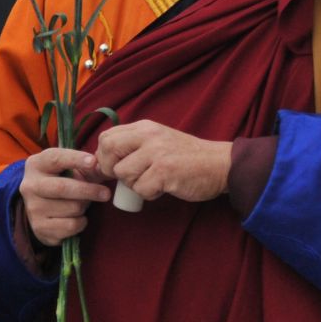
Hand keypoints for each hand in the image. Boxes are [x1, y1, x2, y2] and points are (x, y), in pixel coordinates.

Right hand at [20, 147, 110, 246]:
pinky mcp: (40, 227)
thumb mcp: (73, 170)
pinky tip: (75, 217)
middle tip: (106, 193)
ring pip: (72, 208)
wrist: (44, 208)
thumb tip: (104, 168)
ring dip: (84, 206)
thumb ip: (90, 168)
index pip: (55, 159)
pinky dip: (80, 222)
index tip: (93, 162)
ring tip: (81, 203)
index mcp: (36, 165)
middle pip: (63, 187)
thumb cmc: (63, 182)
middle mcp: (30, 185)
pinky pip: (71, 225)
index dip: (75, 159)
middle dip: (88, 190)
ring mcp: (33, 208)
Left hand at [94, 120, 229, 204]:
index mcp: (144, 127)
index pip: (106, 137)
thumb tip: (100, 162)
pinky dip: (149, 194)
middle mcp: (149, 136)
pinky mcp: (165, 172)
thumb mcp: (158, 141)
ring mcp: (157, 153)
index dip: (103, 156)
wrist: (220, 164)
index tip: (112, 168)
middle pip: (107, 150)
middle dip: (111, 168)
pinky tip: (163, 188)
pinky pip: (141, 189)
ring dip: (133, 184)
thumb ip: (133, 146)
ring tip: (152, 181)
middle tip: (127, 177)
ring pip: (123, 173)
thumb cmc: (186, 157)